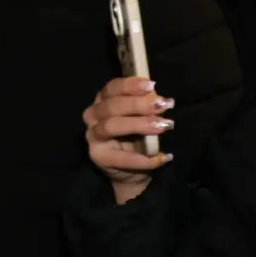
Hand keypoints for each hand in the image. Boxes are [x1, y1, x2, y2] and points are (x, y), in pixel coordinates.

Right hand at [83, 77, 175, 202]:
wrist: (132, 171)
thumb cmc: (138, 138)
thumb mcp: (144, 118)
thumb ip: (147, 107)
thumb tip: (157, 98)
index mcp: (103, 101)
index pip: (112, 88)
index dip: (130, 85)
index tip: (151, 85)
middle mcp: (93, 116)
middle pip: (110, 106)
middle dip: (137, 104)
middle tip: (162, 106)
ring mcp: (93, 137)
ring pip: (110, 126)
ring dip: (138, 125)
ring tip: (162, 126)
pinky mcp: (98, 157)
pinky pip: (121, 157)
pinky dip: (143, 158)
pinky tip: (162, 157)